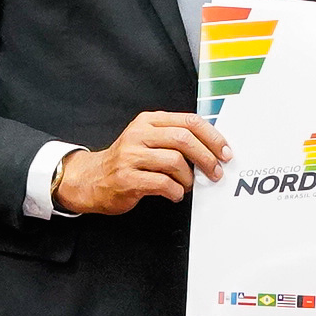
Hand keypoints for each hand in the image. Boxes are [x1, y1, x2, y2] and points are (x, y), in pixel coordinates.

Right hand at [59, 112, 230, 211]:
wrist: (91, 179)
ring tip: (186, 185)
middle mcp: (139, 134)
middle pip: (184, 139)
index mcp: (149, 121)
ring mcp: (131, 156)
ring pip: (175, 162)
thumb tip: (212, 148)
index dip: (212, 137)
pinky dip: (176, 191)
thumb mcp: (147, 140)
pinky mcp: (127, 178)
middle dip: (206, 158)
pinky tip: (174, 194)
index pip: (188, 121)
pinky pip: (163, 183)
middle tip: (215, 172)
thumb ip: (174, 138)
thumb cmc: (127, 161)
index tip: (225, 151)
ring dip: (189, 178)